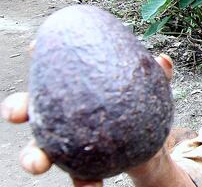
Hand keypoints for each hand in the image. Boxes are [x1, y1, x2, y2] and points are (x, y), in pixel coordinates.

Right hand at [1, 52, 174, 186]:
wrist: (152, 147)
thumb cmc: (142, 107)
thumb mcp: (151, 90)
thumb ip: (156, 76)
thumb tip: (163, 60)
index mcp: (75, 90)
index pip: (54, 69)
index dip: (40, 56)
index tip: (35, 48)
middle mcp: (63, 115)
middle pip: (32, 109)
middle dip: (17, 109)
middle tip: (17, 113)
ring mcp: (68, 143)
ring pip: (41, 149)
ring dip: (33, 156)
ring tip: (38, 163)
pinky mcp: (82, 167)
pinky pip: (78, 177)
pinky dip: (83, 183)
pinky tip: (90, 186)